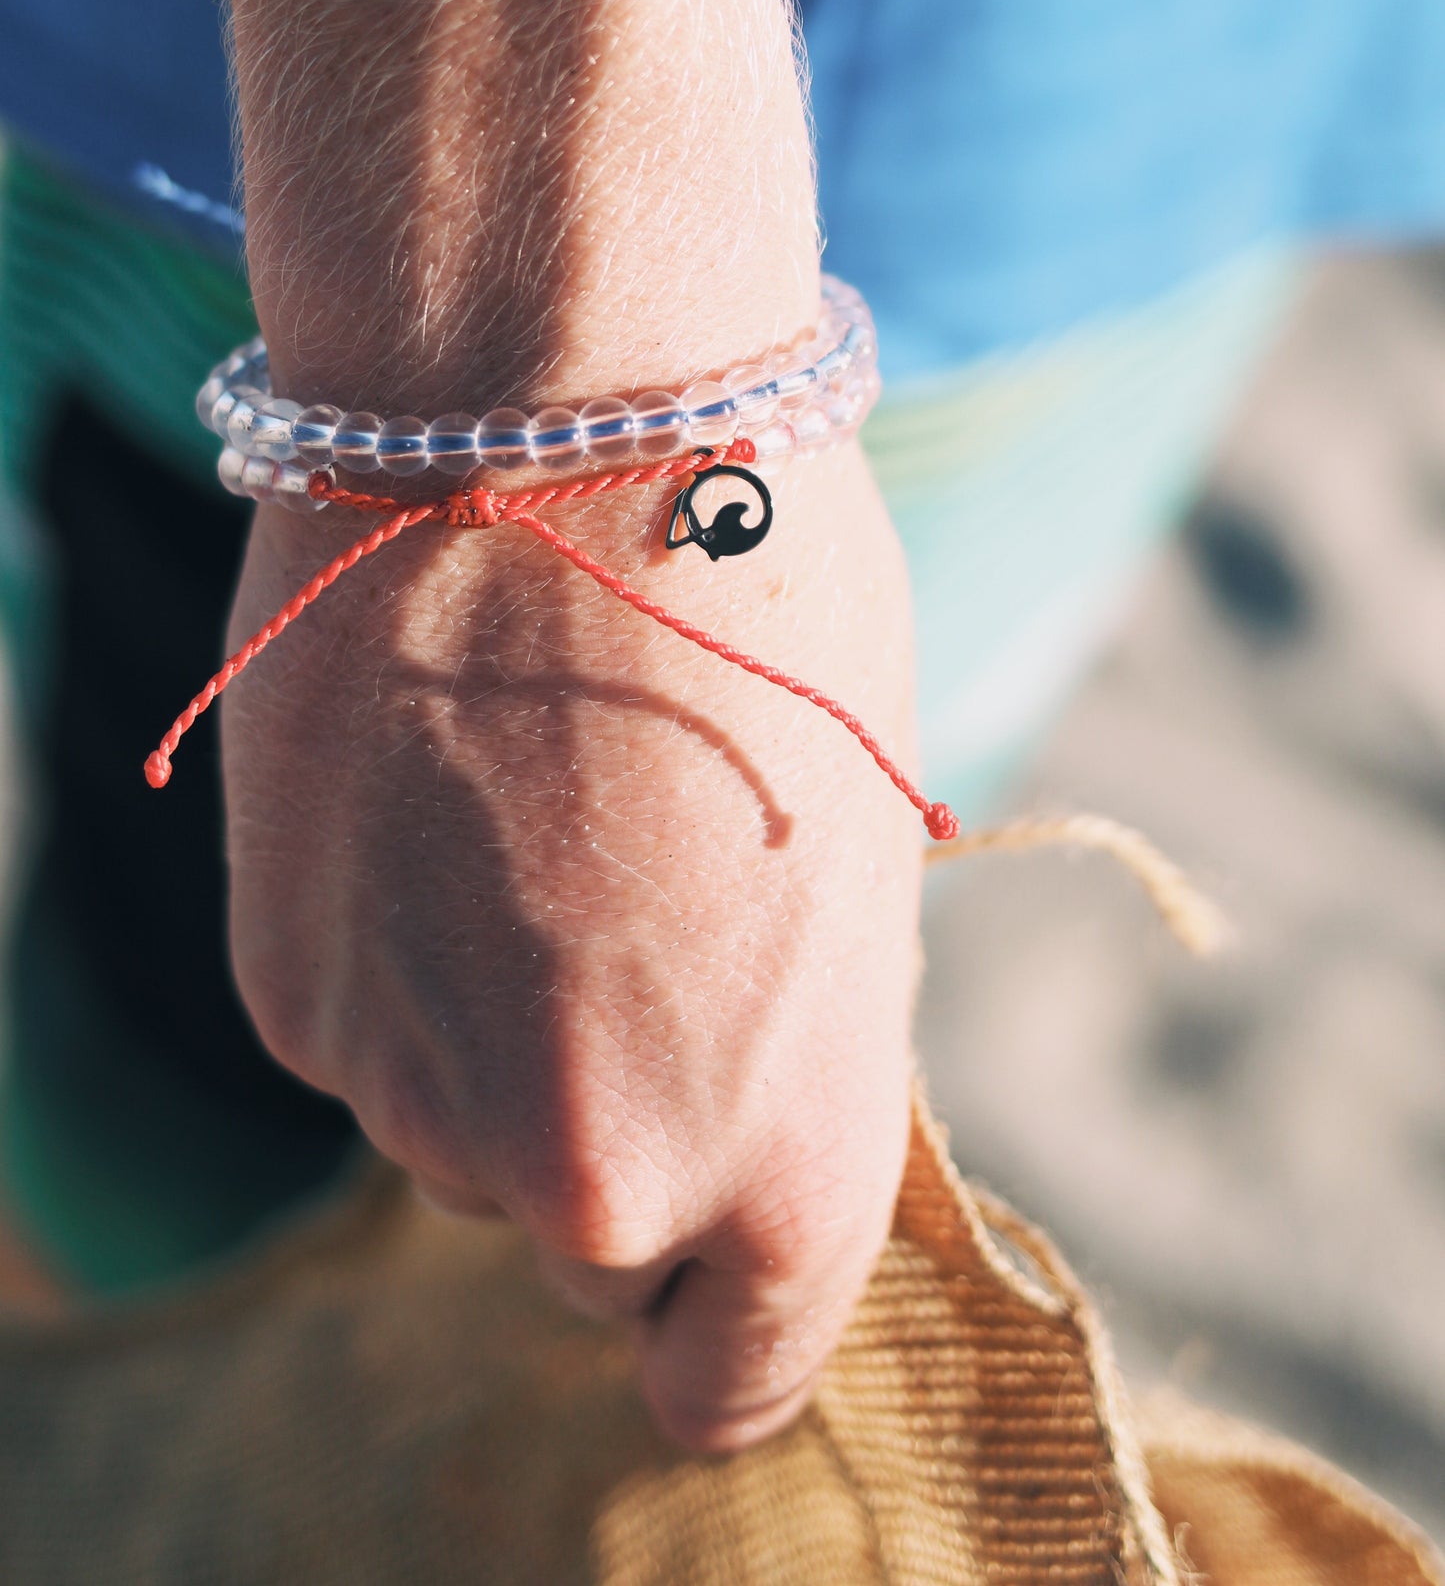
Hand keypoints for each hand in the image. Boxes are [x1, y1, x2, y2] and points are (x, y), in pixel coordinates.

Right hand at [221, 435, 920, 1450]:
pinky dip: (401, 963)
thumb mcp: (858, 846)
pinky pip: (369, 1037)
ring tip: (538, 833)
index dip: (729, 1322)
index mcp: (786, 1153)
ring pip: (463, 1140)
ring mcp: (417, 1089)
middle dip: (619, 1152)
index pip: (734, 1377)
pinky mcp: (293, 996)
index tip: (717, 1265)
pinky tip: (439, 807)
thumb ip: (792, 1033)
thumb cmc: (760, 606)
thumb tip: (734, 1079)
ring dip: (499, 1040)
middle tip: (637, 955)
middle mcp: (590, 1168)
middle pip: (595, 1252)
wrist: (552, 435)